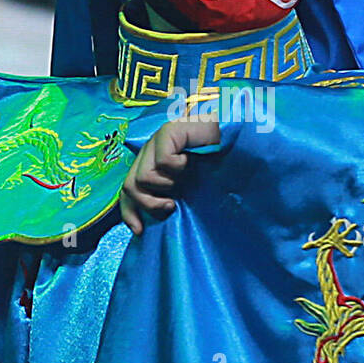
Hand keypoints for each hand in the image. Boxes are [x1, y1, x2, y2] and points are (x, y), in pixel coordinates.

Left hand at [120, 118, 219, 234]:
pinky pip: (163, 162)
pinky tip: (190, 160)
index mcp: (151, 165)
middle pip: (129, 186)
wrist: (235, 137)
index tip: (139, 231)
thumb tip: (150, 225)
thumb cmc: (217, 164)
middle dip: (149, 204)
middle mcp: (150, 152)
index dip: (129, 212)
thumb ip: (172, 198)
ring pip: (143, 178)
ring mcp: (157, 140)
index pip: (128, 190)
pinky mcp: (168, 132)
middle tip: (171, 206)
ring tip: (184, 178)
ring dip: (166, 185)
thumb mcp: (189, 189)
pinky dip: (179, 167)